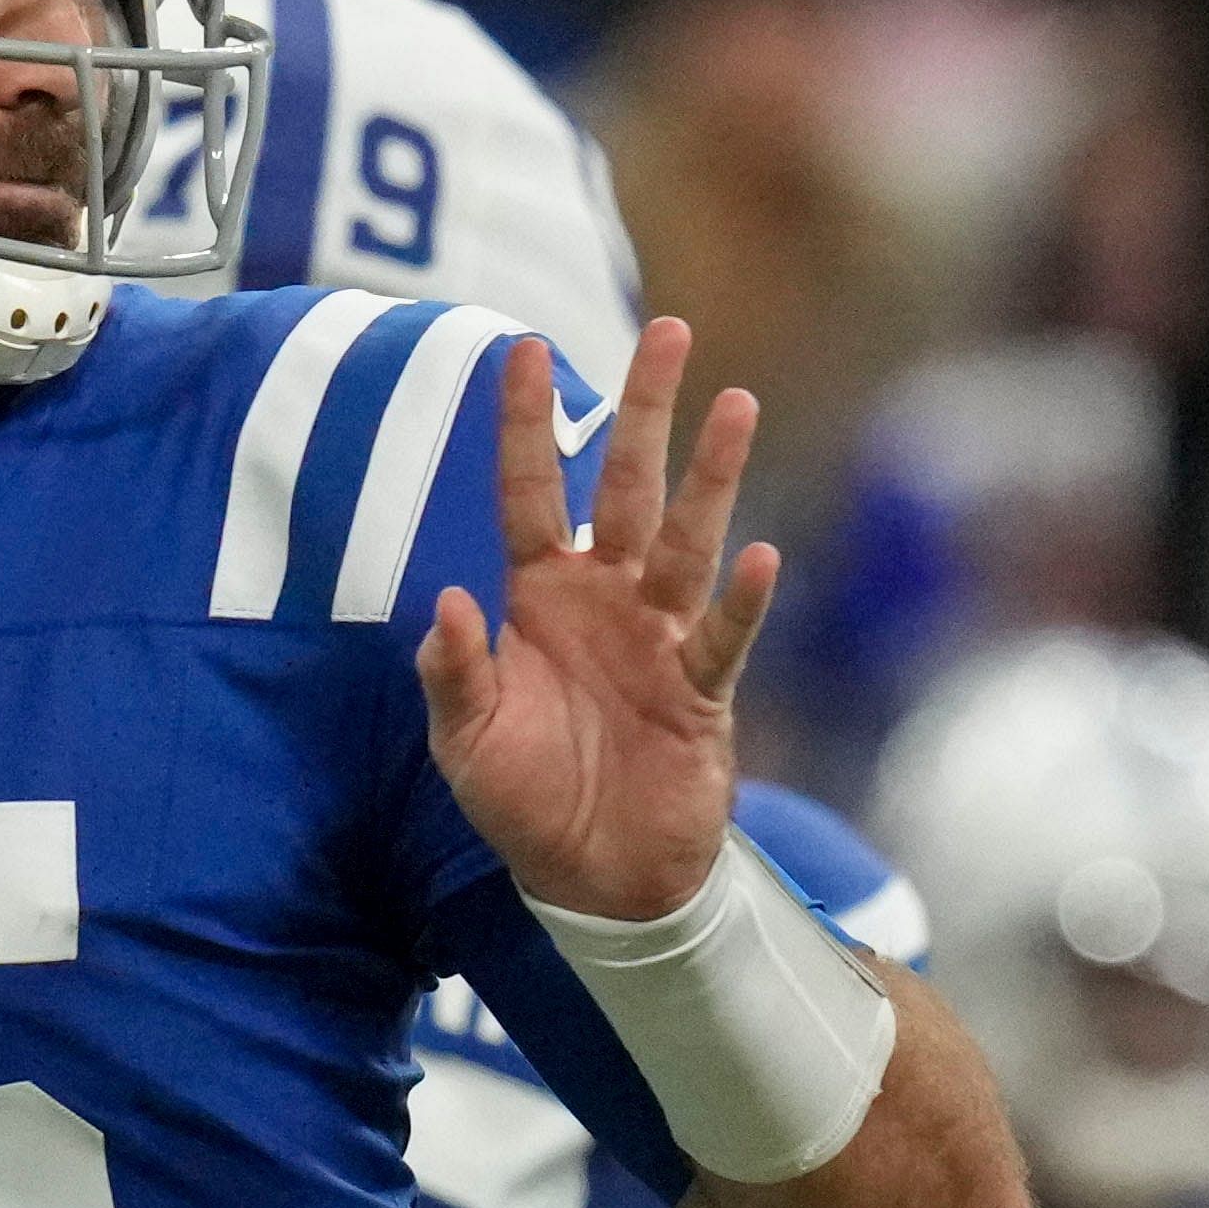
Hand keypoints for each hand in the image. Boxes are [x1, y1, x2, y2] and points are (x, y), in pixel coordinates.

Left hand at [413, 319, 775, 921]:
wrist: (591, 877)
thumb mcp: (463, 737)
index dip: (525, 424)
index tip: (523, 346)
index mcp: (537, 597)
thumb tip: (449, 602)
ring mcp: (659, 639)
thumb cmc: (520, 798)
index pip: (527, 491)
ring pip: (686, 539)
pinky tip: (759, 556)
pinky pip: (722, 638)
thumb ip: (454, 670)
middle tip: (669, 330)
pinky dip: (739, 601)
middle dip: (645, 411)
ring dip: (711, 476)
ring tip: (735, 403)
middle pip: (624, 486)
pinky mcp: (702, 693)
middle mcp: (604, 599)